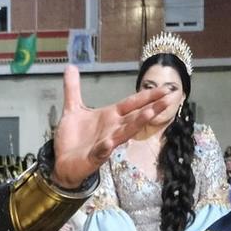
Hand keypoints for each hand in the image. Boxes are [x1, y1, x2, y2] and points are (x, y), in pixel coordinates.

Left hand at [51, 65, 179, 187]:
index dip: (147, 95)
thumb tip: (71, 67)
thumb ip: (73, 89)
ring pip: (124, 133)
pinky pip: (101, 152)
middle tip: (169, 98)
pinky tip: (108, 143)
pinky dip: (105, 148)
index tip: (165, 88)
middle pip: (135, 116)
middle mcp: (112, 129)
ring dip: (137, 123)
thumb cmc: (73, 138)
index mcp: (109, 116)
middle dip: (151, 107)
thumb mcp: (72, 109)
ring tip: (150, 113)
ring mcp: (105, 144)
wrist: (62, 163)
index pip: (131, 103)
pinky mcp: (94, 157)